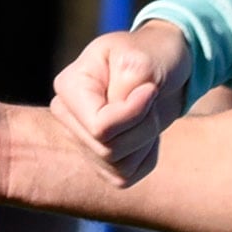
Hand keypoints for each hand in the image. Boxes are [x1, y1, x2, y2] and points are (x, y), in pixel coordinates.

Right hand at [54, 18, 192, 183]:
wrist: (163, 68)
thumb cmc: (151, 55)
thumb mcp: (142, 58)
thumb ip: (127, 84)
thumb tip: (120, 109)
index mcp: (68, 87)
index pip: (99, 127)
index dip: (134, 115)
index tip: (150, 90)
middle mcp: (68, 117)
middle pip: (108, 149)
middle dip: (143, 127)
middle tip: (150, 98)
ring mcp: (81, 142)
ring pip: (118, 166)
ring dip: (146, 140)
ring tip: (148, 113)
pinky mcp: (99, 163)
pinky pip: (125, 176)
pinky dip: (145, 156)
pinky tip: (145, 132)